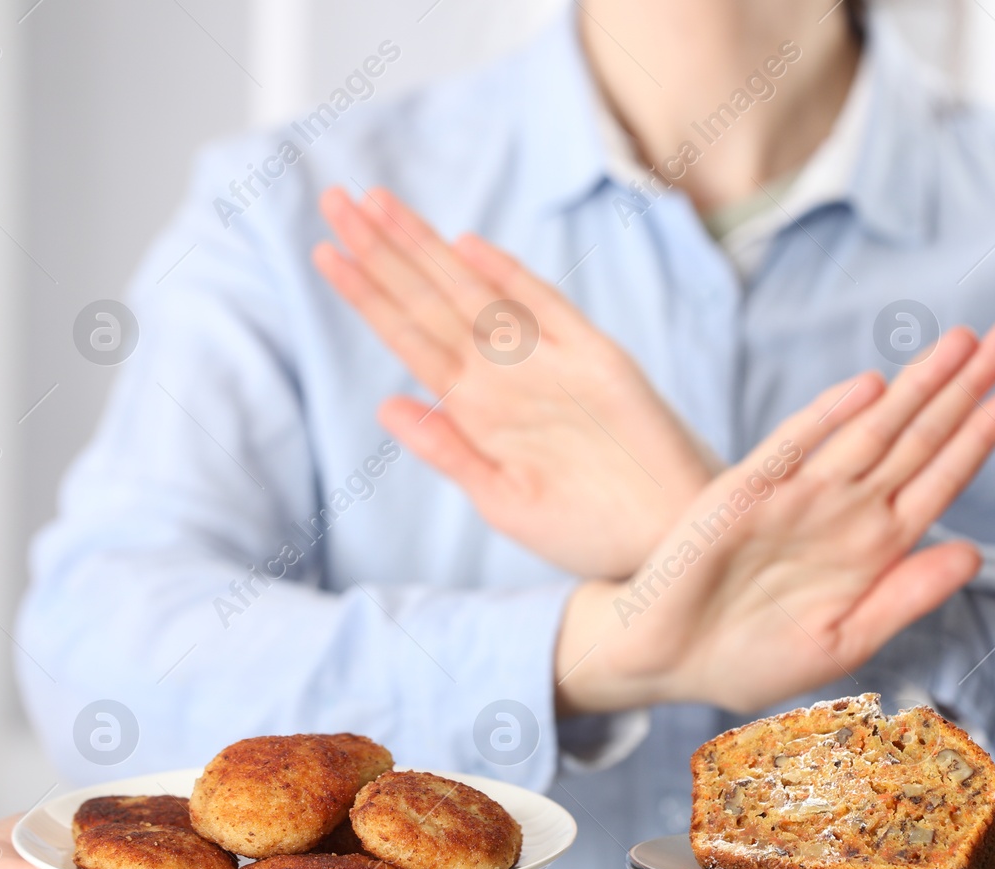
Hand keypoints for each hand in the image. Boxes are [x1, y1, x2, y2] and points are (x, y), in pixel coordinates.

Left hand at [314, 187, 717, 578]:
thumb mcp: (504, 504)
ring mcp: (552, 363)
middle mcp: (506, 377)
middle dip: (383, 251)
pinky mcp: (600, 361)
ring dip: (427, 250)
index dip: (368, 294)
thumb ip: (450, 453)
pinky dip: (511, 278)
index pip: (410, 337)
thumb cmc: (589, 533)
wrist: (669, 544)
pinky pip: (548, 310)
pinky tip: (469, 246)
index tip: (324, 251)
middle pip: (432, 301)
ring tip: (378, 204)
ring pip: (477, 293)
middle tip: (335, 199)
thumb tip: (386, 406)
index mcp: (477, 411)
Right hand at [555, 320, 994, 713]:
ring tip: (960, 342)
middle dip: (963, 386)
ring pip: (868, 430)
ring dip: (914, 386)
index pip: (943, 476)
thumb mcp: (844, 642)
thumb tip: (975, 553)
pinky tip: (869, 388)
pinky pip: (793, 448)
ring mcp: (796, 496)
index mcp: (876, 547)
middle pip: (918, 437)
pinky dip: (829, 418)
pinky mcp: (743, 493)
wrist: (667, 663)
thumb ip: (906, 597)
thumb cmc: (753, 658)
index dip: (983, 433)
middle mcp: (845, 511)